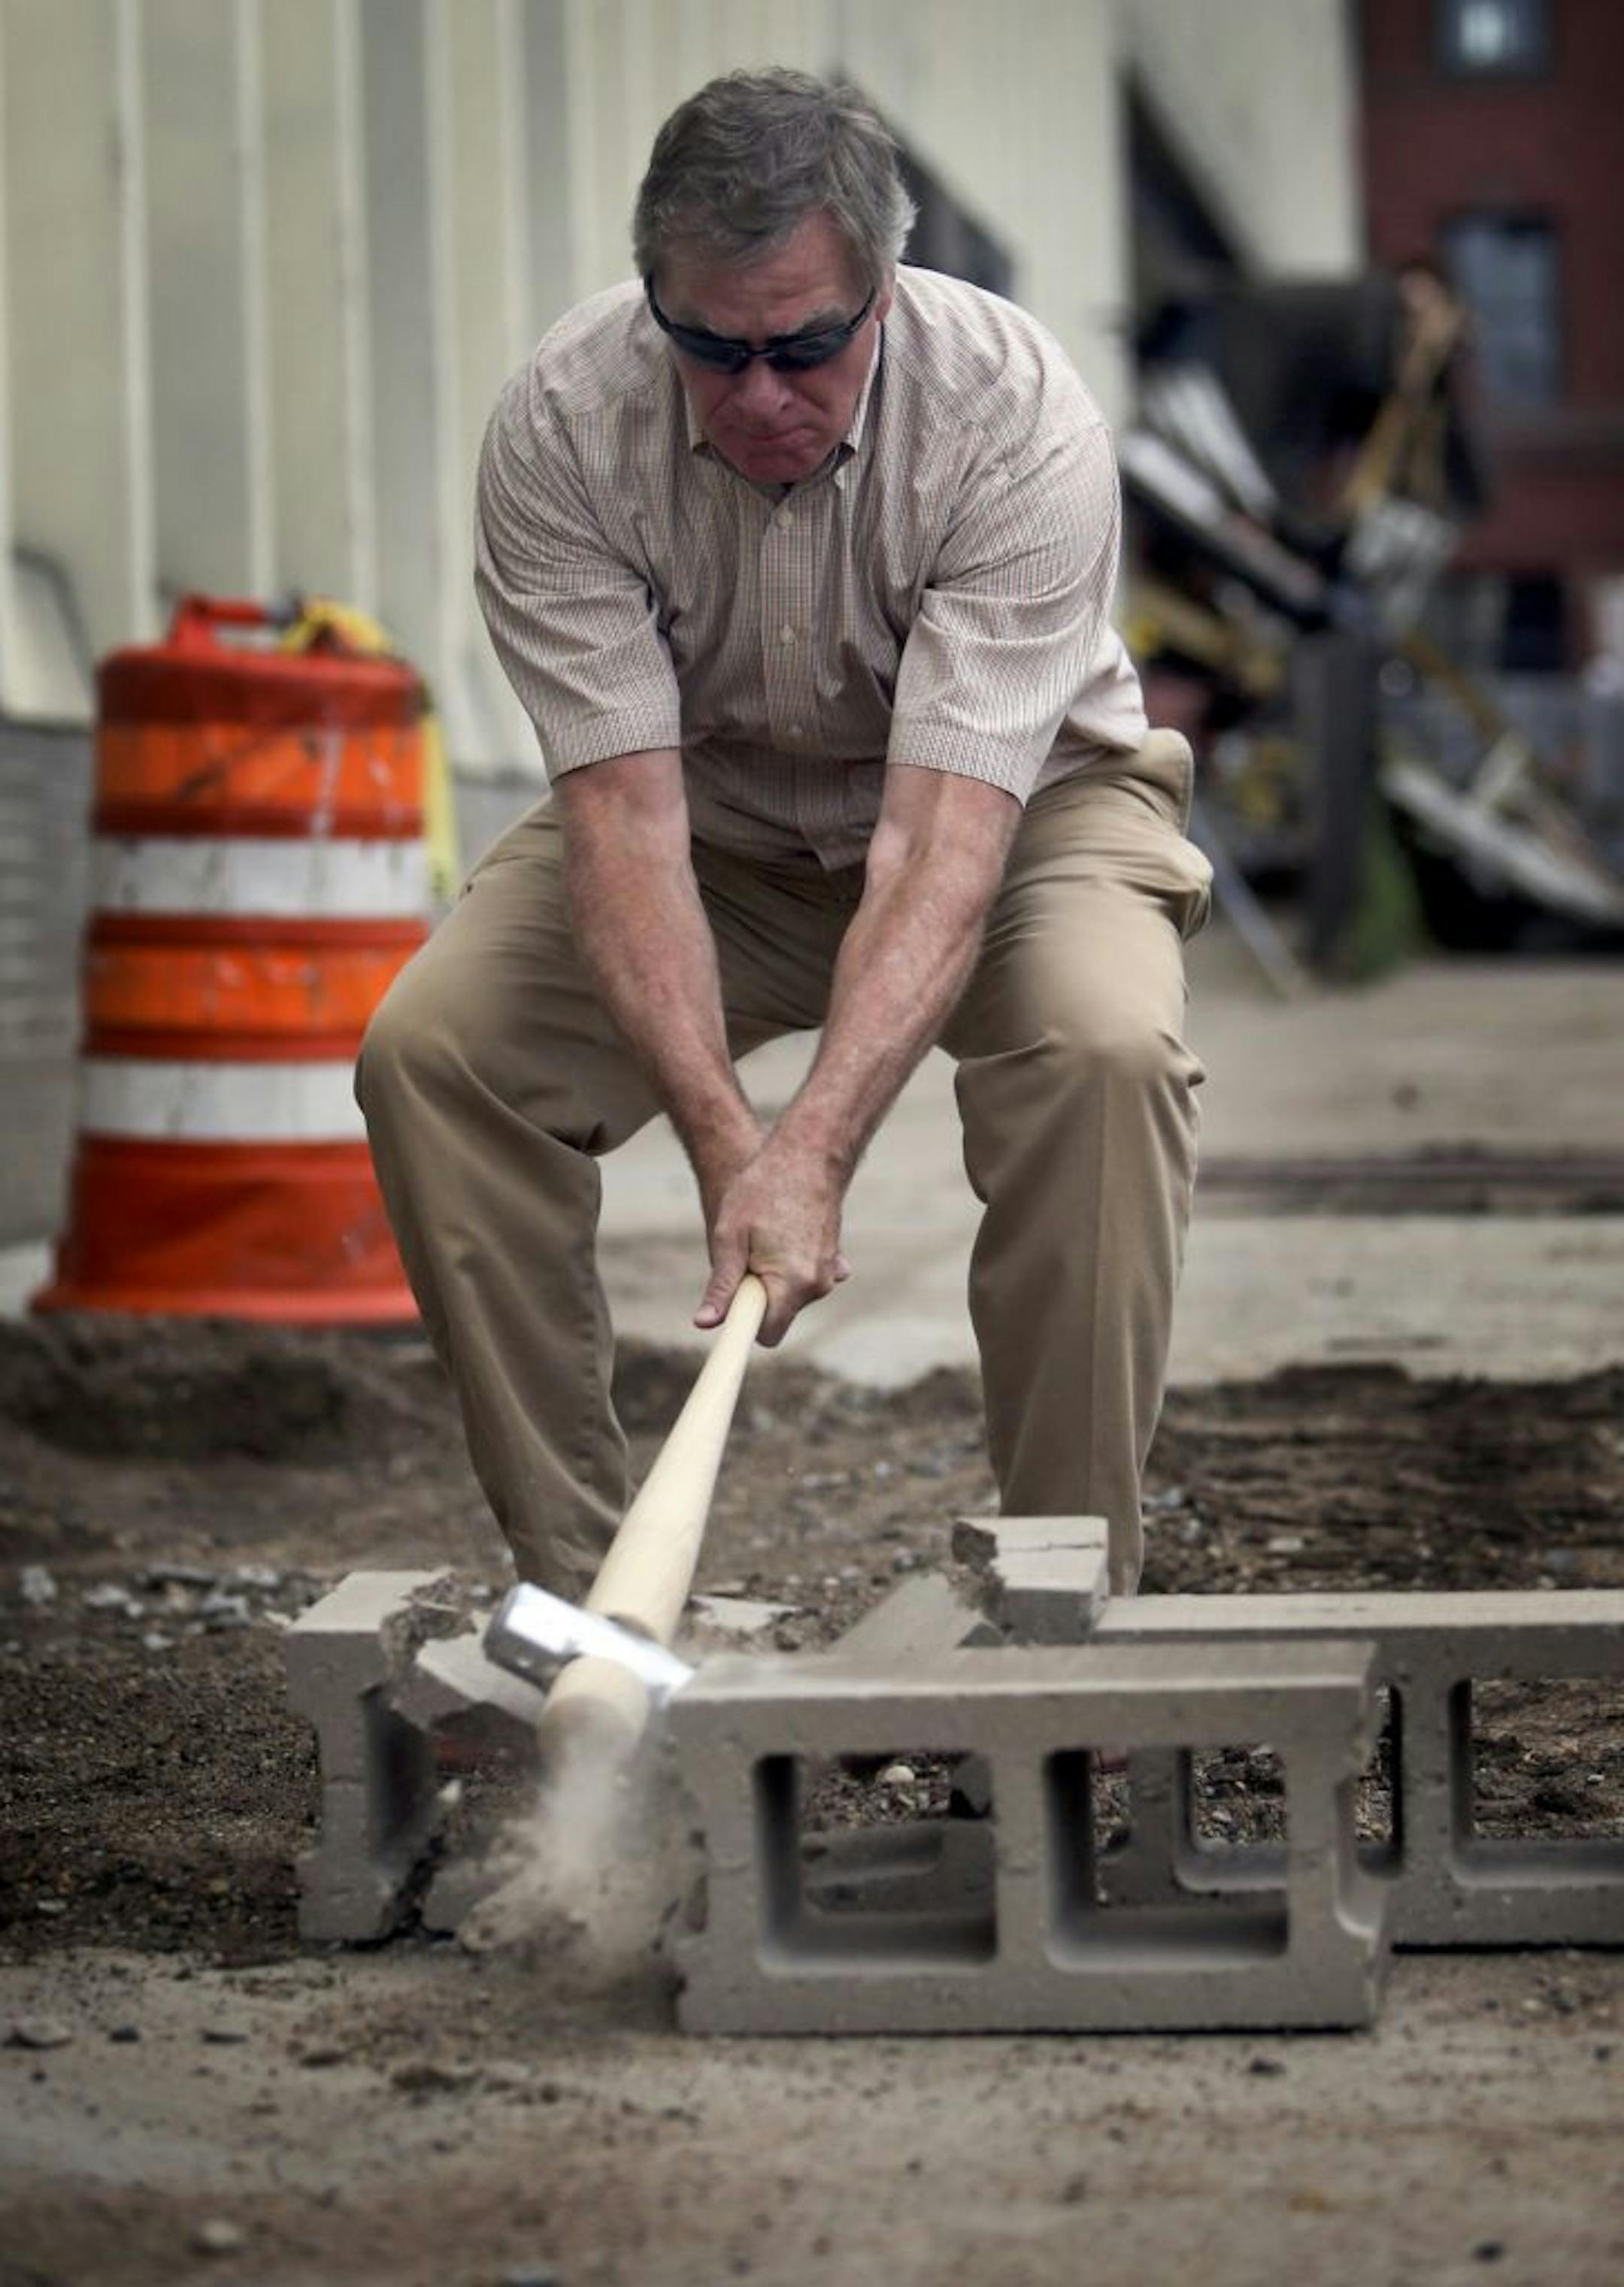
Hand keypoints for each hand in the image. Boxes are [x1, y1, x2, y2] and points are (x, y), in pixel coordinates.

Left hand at [694, 1133, 850, 1343]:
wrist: (808, 1154)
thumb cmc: (763, 1190)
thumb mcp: (730, 1238)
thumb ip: (722, 1285)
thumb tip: (706, 1323)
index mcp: (793, 1284)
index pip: (767, 1335)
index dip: (743, 1324)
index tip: (729, 1309)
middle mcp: (818, 1284)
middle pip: (778, 1314)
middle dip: (757, 1296)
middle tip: (743, 1257)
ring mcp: (830, 1272)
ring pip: (791, 1294)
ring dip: (773, 1278)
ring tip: (762, 1237)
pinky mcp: (833, 1258)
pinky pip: (806, 1276)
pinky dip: (791, 1265)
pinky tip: (780, 1234)